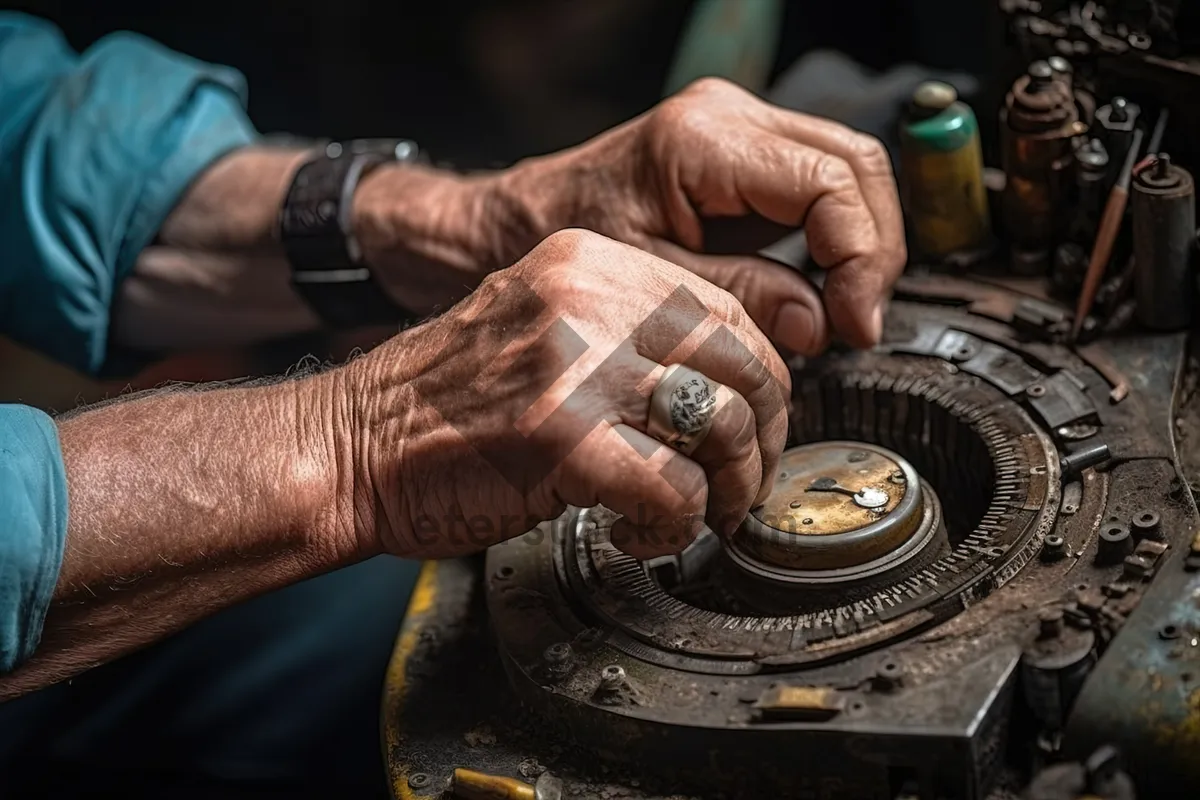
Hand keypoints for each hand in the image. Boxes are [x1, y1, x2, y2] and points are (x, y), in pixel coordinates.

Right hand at [336, 229, 790, 559]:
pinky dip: (674, 526)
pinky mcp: (562, 440)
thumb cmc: (440, 402)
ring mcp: (576, 367)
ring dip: (726, 488)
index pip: (725, 307)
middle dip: (761, 436)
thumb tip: (721, 378)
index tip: (752, 423)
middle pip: (744, 360)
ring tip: (696, 515)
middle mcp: (588, 300)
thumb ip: (622, 333)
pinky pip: (675, 488)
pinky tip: (639, 534)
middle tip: (739, 482)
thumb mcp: (539, 328)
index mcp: (587, 263)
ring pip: (723, 424)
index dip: (758, 377)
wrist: (348, 445)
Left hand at [494, 78, 906, 355]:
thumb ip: (739, 298)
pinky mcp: (747, 154)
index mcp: (701, 141)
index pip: (828, 182)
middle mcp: (730, 117)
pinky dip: (836, 237)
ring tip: (842, 313)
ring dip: (861, 245)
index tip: (853, 323)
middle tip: (859, 322)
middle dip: (874, 250)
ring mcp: (742, 128)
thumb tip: (818, 323)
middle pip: (858, 164)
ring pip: (851, 170)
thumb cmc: (565, 241)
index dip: (859, 257)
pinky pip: (822, 184)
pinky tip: (821, 288)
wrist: (525, 220)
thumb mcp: (651, 285)